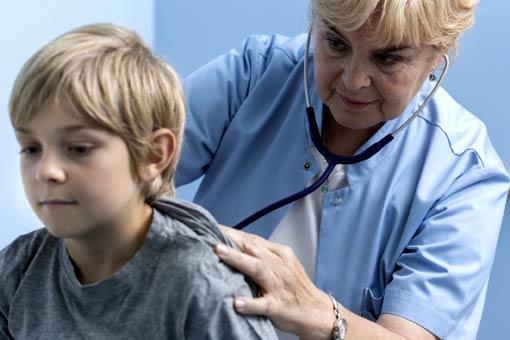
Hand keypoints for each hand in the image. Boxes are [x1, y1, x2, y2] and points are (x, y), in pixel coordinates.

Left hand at [214, 226, 334, 338]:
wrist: (317, 312)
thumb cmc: (294, 287)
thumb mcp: (282, 264)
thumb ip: (260, 255)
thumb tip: (232, 245)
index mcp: (279, 254)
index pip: (252, 239)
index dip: (231, 233)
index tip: (211, 228)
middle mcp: (279, 266)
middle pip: (253, 248)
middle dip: (232, 240)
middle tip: (210, 235)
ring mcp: (279, 286)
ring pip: (258, 269)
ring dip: (238, 259)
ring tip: (219, 252)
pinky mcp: (279, 306)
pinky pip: (264, 304)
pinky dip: (251, 303)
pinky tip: (237, 303)